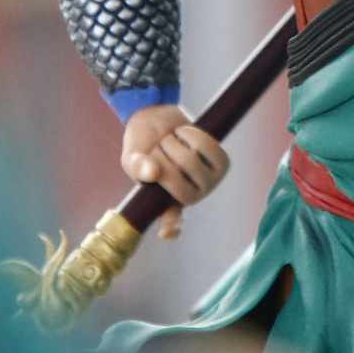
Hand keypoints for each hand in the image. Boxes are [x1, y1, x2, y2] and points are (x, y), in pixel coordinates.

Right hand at [121, 104, 229, 239]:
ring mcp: (208, 181)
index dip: (170, 226)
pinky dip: (191, 134)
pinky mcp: (221, 162)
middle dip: (160, 156)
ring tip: (169, 141)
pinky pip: (207, 147)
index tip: (166, 233)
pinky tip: (184, 133)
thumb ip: (137, 166)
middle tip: (157, 148)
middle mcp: (189, 197)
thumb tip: (153, 173)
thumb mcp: (133, 157)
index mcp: (165, 203)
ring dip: (174, 143)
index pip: (171, 221)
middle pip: (176, 180)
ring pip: (190, 161)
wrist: (158, 119)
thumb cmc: (143, 145)